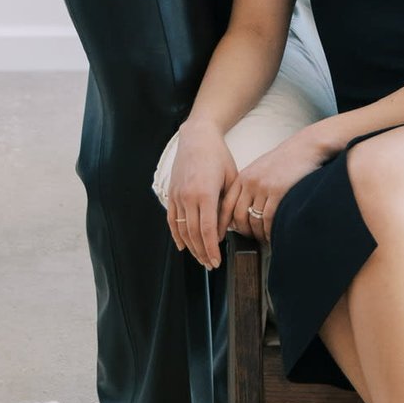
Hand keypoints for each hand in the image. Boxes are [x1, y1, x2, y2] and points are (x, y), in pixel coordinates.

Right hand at [167, 124, 238, 269]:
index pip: (207, 230)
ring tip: (200, 258)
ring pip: (182, 230)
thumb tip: (226, 231)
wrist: (197, 137)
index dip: (212, 249)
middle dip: (202, 252)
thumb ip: (228, 206)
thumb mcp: (231, 179)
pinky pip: (172, 220)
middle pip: (194, 234)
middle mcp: (188, 197)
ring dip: (191, 247)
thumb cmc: (218, 156)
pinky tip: (183, 245)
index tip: (217, 262)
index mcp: (205, 194)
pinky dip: (177, 235)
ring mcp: (177, 196)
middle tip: (210, 265)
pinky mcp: (171, 194)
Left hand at [225, 125, 338, 243]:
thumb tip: (242, 211)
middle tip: (250, 240)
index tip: (223, 235)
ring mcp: (264, 187)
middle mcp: (250, 182)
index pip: (226, 206)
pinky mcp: (278, 191)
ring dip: (258, 235)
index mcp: (243, 177)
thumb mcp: (260, 169)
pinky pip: (269, 219)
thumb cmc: (285, 160)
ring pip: (254, 220)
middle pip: (239, 216)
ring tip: (263, 240)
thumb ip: (249, 186)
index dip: (223, 224)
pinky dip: (269, 231)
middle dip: (243, 233)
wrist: (305, 147)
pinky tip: (273, 235)